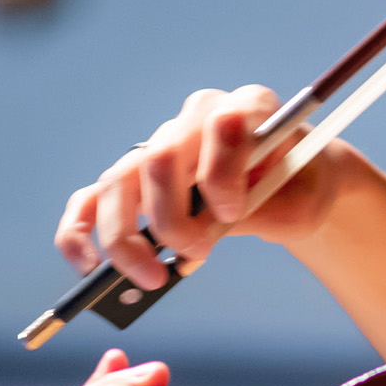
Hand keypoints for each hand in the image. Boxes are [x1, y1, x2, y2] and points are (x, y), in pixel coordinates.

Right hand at [55, 84, 357, 291]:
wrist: (296, 184)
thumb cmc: (301, 188)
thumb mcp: (304, 203)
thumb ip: (263, 212)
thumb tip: (201, 237)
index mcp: (248, 107)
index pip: (222, 123)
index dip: (222, 172)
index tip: (233, 213)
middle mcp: (196, 118)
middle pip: (159, 159)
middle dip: (171, 217)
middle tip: (196, 254)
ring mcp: (161, 145)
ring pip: (119, 182)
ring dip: (127, 237)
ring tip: (153, 278)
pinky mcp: (137, 178)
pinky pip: (92, 200)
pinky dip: (81, 232)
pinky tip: (89, 268)